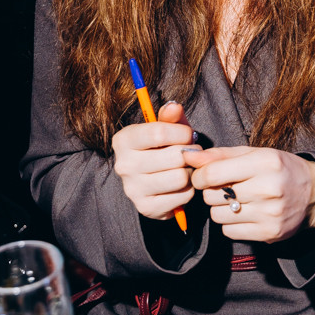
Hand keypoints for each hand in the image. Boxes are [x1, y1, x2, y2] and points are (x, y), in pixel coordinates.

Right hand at [110, 100, 194, 220]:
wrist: (156, 178)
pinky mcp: (146, 208)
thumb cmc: (163, 147)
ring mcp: (132, 189)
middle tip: (189, 153)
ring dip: (190, 172)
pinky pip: (183, 196)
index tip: (188, 135)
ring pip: (180, 178)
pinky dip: (188, 190)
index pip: (159, 133)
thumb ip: (171, 116)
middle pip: (175, 157)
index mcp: (123, 140)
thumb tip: (174, 106)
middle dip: (190, 153)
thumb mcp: (167, 127)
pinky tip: (181, 185)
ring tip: (185, 168)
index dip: (183, 133)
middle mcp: (123, 165)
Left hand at [184, 146, 314, 242]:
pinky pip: (229, 232)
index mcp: (265, 162)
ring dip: (221, 209)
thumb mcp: (255, 154)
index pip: (213, 174)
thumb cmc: (280, 169)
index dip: (199, 176)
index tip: (202, 177)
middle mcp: (268, 188)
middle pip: (213, 196)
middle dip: (212, 192)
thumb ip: (220, 155)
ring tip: (237, 201)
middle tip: (226, 188)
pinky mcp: (269, 233)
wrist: (314, 194)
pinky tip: (245, 214)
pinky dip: (231, 223)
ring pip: (218, 215)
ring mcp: (269, 213)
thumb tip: (188, 155)